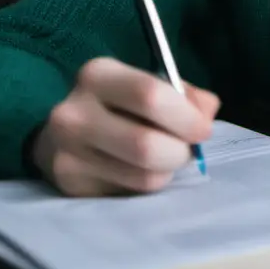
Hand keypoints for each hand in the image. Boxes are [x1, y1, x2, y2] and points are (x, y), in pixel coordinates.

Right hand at [31, 56, 218, 196]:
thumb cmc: (120, 103)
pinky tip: (139, 170)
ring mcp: (67, 154)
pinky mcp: (70, 187)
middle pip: (146, 144)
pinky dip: (147, 185)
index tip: (203, 129)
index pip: (150, 95)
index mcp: (97, 74)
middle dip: (180, 151)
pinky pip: (129, 194)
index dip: (186, 117)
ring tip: (164, 158)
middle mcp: (74, 113)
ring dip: (167, 171)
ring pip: (142, 176)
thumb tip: (206, 115)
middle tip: (187, 150)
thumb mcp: (149, 83)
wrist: (63, 133)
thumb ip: (185, 95)